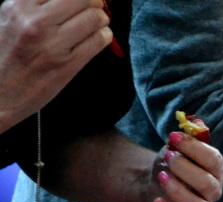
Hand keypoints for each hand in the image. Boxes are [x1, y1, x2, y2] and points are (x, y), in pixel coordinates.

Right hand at [0, 0, 112, 132]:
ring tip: (94, 26)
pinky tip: (96, 39)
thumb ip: (36, 4)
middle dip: (93, 3)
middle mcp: (35, 21)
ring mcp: (53, 44)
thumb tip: (72, 0)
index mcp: (18, 5)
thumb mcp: (10, 18)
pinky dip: (103, 37)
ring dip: (100, 20)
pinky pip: (99, 40)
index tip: (81, 0)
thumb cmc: (6, 56)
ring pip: (96, 17)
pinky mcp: (67, 65)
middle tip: (93, 9)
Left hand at [149, 131, 222, 201]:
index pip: (214, 161)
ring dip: (180, 192)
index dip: (195, 149)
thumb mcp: (177, 147)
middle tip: (168, 157)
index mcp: (216, 171)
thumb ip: (188, 137)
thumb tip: (195, 122)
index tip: (173, 137)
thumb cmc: (172, 163)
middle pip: (208, 185)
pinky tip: (156, 201)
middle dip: (186, 169)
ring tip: (162, 176)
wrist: (155, 181)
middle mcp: (213, 192)